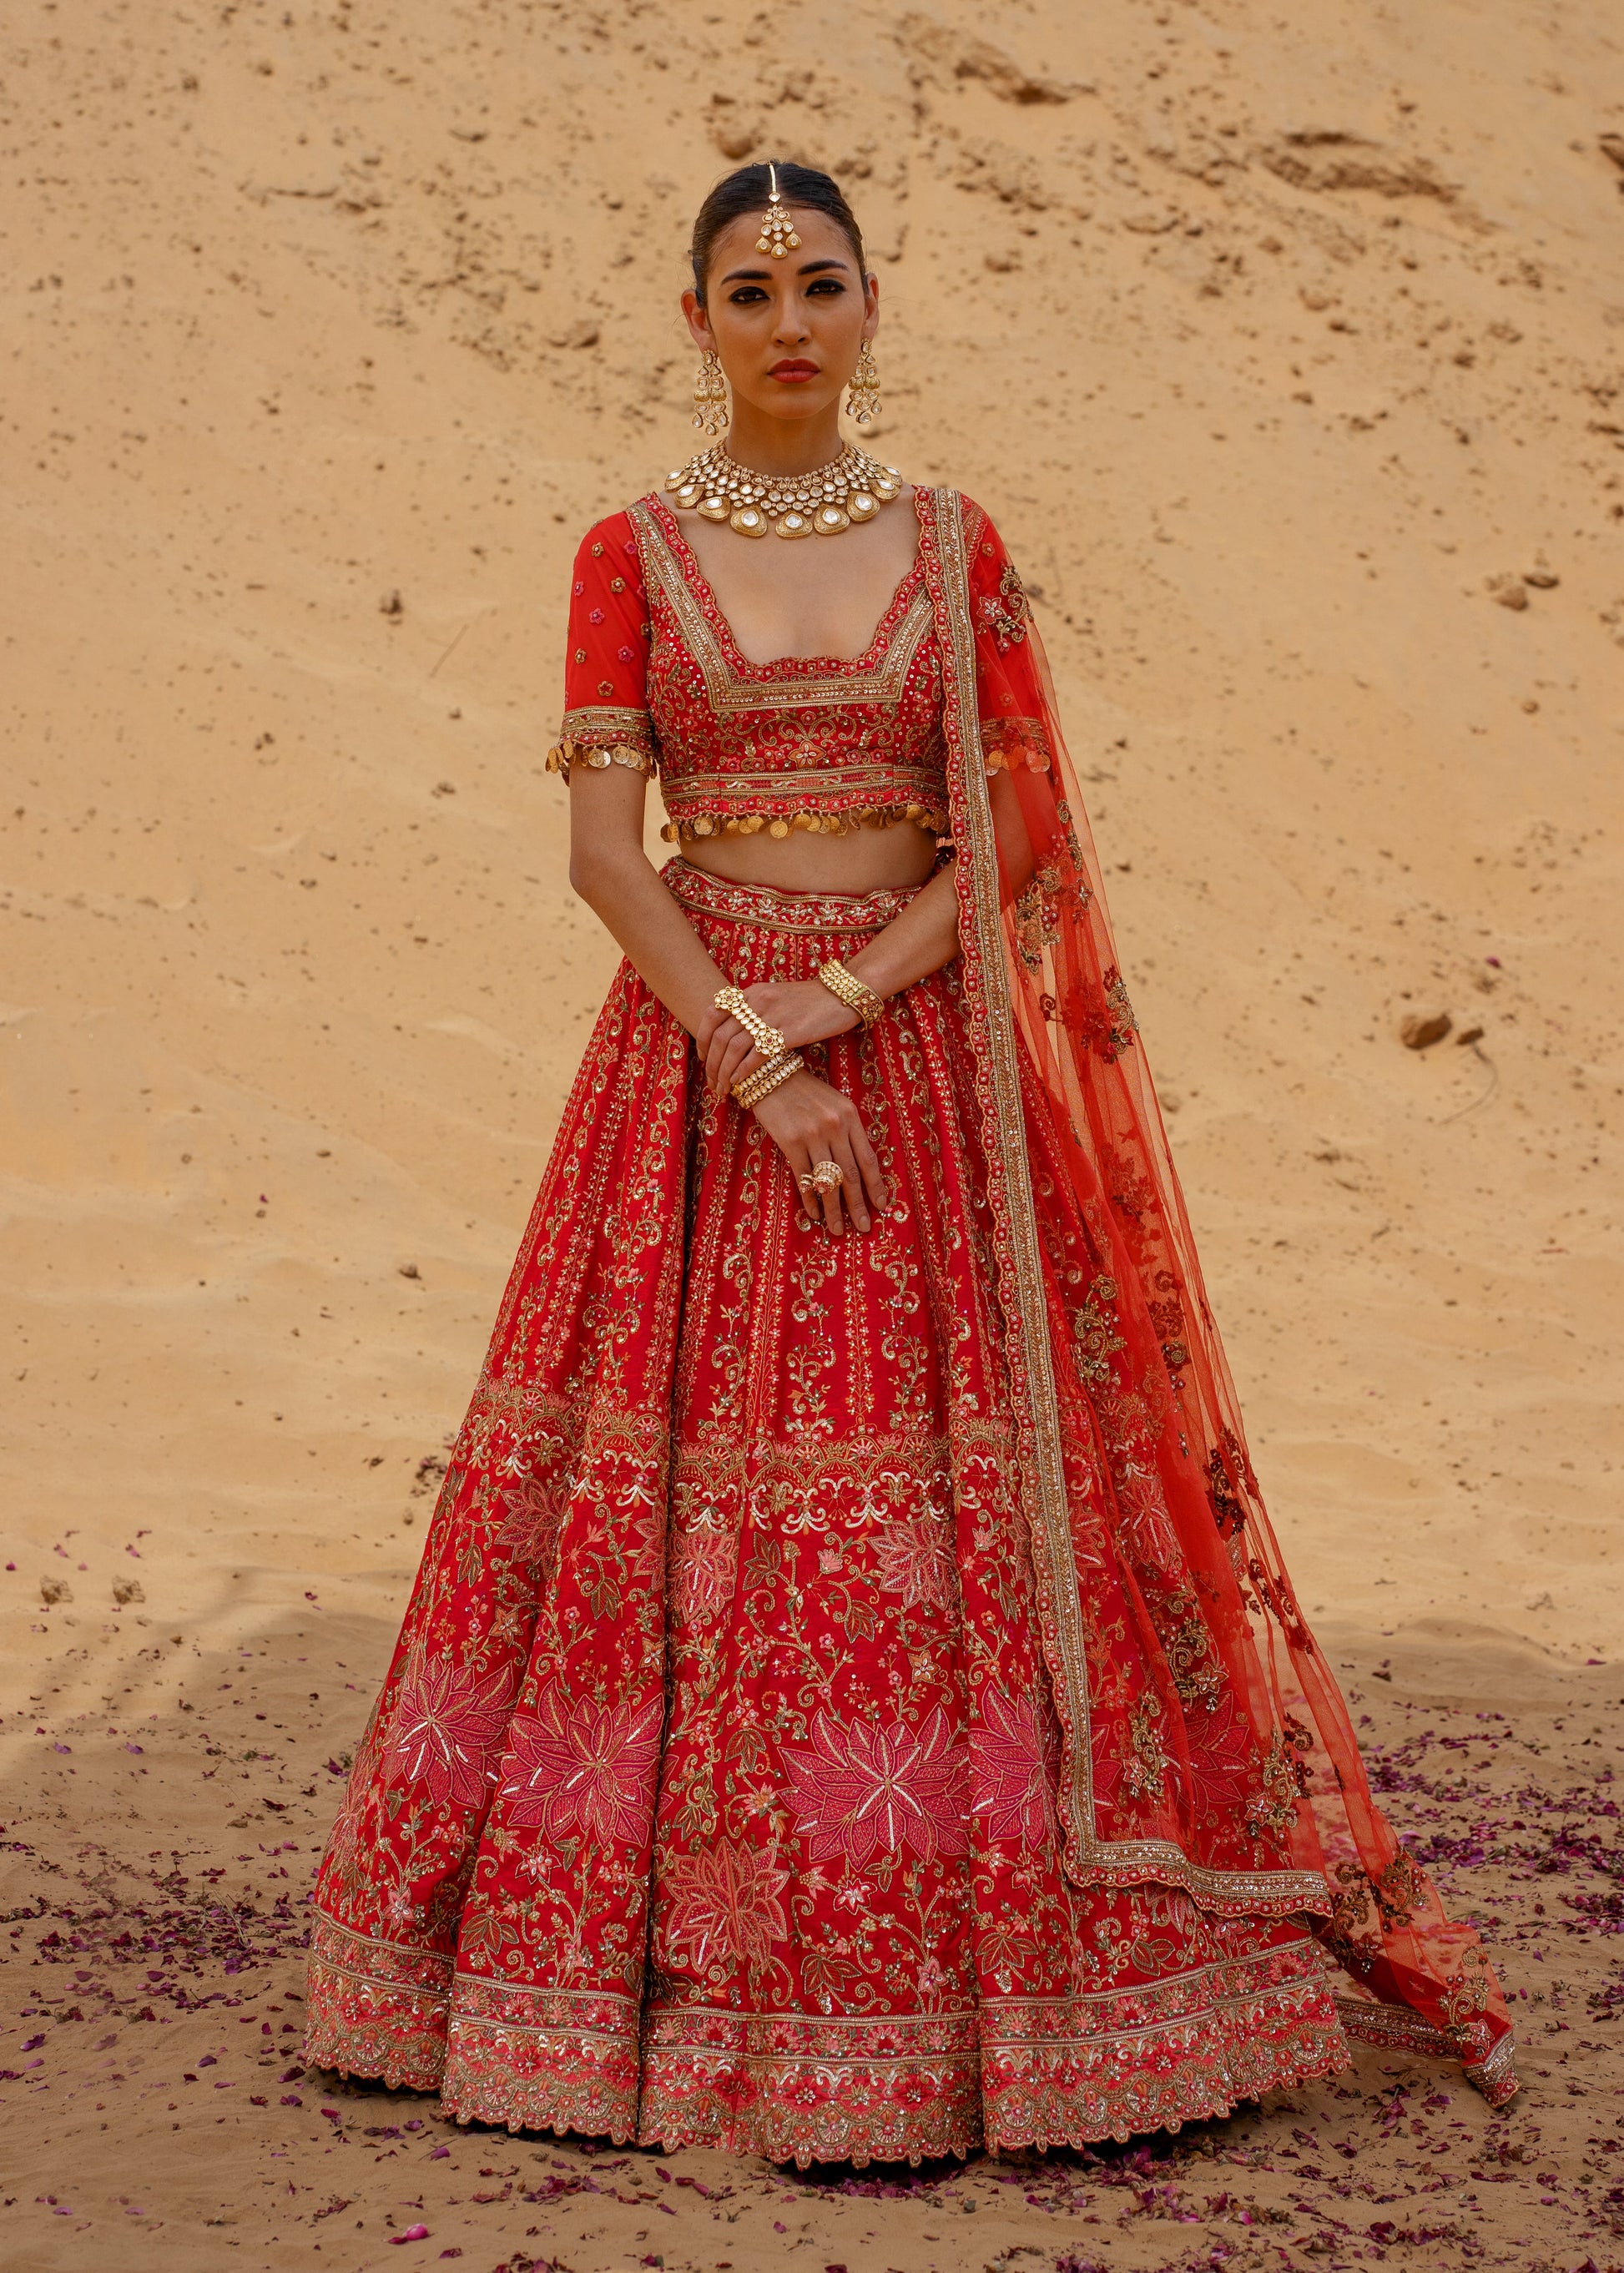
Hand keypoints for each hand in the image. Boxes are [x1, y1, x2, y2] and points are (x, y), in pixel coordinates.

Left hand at [696, 978, 858, 1100]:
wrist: (843, 994)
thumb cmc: (812, 1000)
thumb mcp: (777, 996)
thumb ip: (756, 1009)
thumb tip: (738, 1034)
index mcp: (752, 992)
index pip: (712, 1013)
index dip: (702, 1038)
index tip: (703, 1058)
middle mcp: (757, 1001)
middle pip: (719, 1036)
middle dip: (711, 1063)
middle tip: (711, 1082)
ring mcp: (772, 1016)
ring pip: (733, 1048)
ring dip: (724, 1072)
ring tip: (724, 1088)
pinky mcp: (788, 1033)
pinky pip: (756, 1055)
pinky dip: (743, 1071)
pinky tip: (740, 1083)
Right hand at [749, 1066, 888, 1235]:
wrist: (769, 1074)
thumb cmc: (805, 1091)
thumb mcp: (834, 1103)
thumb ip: (848, 1131)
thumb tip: (857, 1168)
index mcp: (850, 1116)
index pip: (868, 1159)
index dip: (876, 1185)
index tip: (881, 1206)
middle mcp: (835, 1127)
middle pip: (850, 1175)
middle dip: (858, 1205)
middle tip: (864, 1227)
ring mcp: (812, 1135)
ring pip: (828, 1181)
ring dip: (834, 1210)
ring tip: (838, 1230)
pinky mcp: (790, 1142)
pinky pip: (803, 1178)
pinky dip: (810, 1199)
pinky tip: (814, 1214)